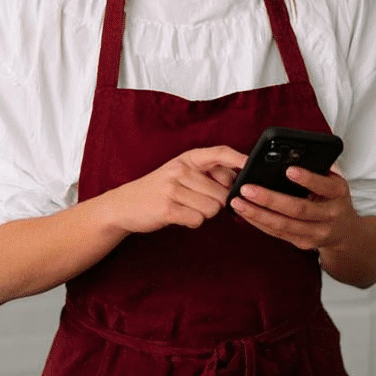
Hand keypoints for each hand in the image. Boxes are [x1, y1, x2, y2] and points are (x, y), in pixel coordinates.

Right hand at [110, 146, 245, 233]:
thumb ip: (208, 172)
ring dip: (204, 214)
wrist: (124, 205)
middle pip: (222, 192)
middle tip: (197, 202)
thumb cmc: (159, 189)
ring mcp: (172, 189)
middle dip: (217, 203)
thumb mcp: (181, 172)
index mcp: (187, 159)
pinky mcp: (167, 209)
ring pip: (213, 208)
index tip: (251, 165)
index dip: (238, 158)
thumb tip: (237, 177)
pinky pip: (198, 220)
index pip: (219, 153)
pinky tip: (179, 216)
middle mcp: (180, 170)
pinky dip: (193, 222)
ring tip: (186, 208)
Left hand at [229, 165, 356, 252]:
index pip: (324, 186)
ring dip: (258, 214)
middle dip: (270, 199)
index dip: (308, 179)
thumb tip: (292, 154)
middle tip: (247, 188)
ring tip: (238, 202)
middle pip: (298, 209)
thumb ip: (318, 169)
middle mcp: (330, 215)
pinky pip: (278, 233)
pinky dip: (259, 223)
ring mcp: (317, 233)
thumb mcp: (334, 181)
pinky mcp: (304, 243)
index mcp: (339, 194)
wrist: (345, 232)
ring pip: (284, 225)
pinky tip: (244, 213)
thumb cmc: (333, 198)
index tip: (288, 170)